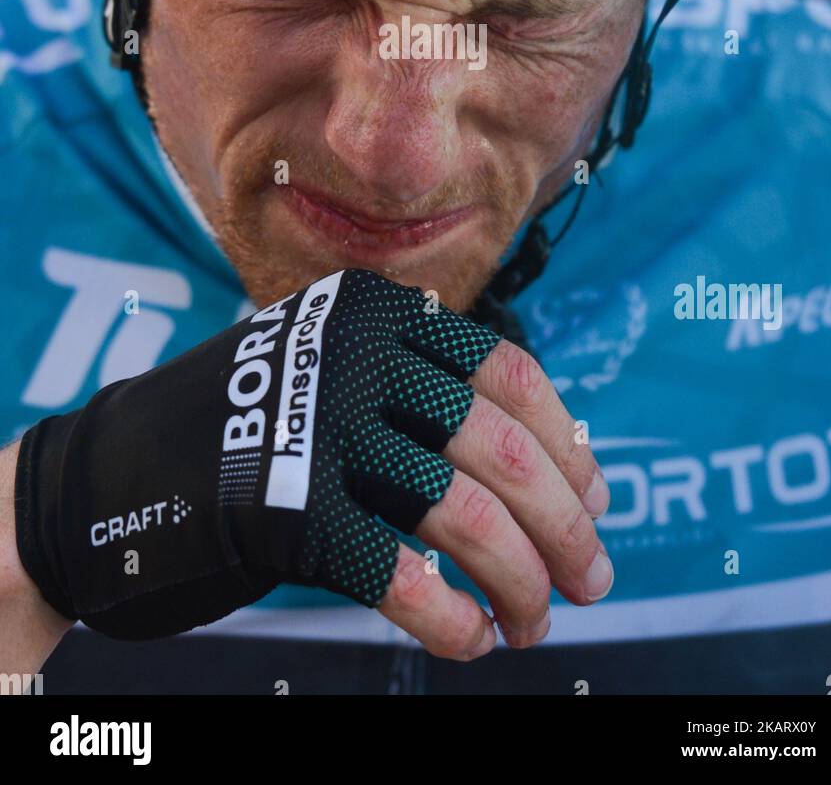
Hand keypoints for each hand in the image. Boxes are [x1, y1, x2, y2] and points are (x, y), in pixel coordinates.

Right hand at [15, 269, 610, 658]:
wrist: (109, 475)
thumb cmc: (251, 433)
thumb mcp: (340, 378)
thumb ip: (429, 399)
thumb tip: (569, 470)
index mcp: (379, 313)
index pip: (509, 373)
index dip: (568, 445)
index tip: (597, 502)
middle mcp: (356, 355)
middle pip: (501, 447)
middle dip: (564, 526)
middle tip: (593, 582)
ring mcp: (319, 426)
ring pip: (464, 511)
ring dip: (520, 580)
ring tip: (533, 625)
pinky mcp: (287, 507)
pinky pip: (399, 573)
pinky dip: (448, 617)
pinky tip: (466, 640)